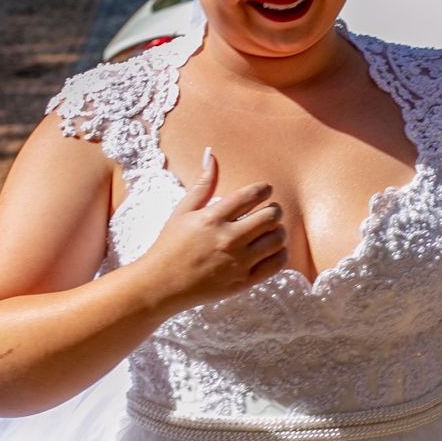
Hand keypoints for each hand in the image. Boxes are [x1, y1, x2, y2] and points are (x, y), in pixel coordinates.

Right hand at [135, 149, 286, 310]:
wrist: (161, 285)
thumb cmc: (170, 245)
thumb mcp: (183, 211)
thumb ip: (203, 185)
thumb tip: (212, 155)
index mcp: (212, 218)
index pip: (251, 195)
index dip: (264, 189)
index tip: (265, 190)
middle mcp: (228, 239)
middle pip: (271, 216)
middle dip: (274, 209)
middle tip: (270, 211)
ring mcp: (237, 262)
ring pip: (277, 239)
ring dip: (278, 231)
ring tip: (270, 230)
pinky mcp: (243, 282)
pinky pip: (276, 264)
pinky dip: (280, 253)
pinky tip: (271, 250)